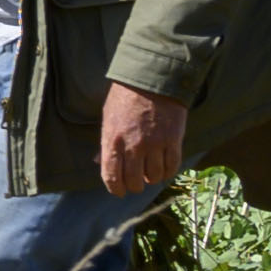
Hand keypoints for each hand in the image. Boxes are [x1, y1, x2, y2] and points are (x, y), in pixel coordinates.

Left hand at [91, 79, 191, 196]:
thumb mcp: (108, 118)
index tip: (120, 192)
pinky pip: (172, 166)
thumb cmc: (126, 97)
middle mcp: (133, 146)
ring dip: (152, 179)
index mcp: (113, 140)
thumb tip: (98, 162)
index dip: (116, 189)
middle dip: (135, 185)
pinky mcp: (173, 140)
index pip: (111, 176)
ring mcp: (154, 144)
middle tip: (137, 182)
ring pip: (154, 176)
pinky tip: (164, 168)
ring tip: (151, 173)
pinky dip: (168, 172)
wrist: (152, 79)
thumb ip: (106, 143)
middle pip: (134, 181)